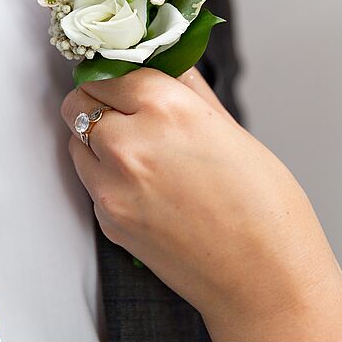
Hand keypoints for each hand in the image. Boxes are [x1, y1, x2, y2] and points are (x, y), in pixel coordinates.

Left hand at [61, 68, 341, 341]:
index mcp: (164, 107)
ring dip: (97, 141)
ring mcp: (112, 185)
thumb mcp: (229, 128)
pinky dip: (108, 179)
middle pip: (80, 104)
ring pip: (77, 143)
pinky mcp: (108, 220)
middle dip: (99, 104)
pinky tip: (147, 188)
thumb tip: (168, 63)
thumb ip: (187, 90)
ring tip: (139, 154)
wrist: (263, 277)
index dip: (121, 78)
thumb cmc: (264, 207)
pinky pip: (92, 183)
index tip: (127, 83)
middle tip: (125, 113)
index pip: (112, 72)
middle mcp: (129, 142)